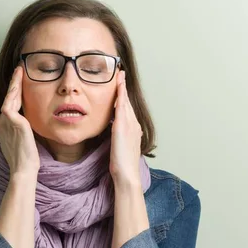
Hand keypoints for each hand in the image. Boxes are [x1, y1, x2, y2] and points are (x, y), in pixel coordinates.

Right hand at [0, 65, 39, 176]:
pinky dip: (14, 90)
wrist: (23, 169)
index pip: (10, 107)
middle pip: (8, 99)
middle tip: (19, 71)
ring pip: (9, 98)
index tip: (19, 85)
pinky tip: (19, 81)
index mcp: (4, 128)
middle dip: (13, 85)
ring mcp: (5, 121)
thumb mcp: (22, 142)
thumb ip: (18, 130)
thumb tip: (14, 121)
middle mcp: (2, 123)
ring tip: (19, 71)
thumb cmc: (26, 159)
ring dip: (14, 83)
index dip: (14, 95)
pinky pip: (10, 102)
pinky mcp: (12, 121)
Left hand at [109, 70, 142, 186]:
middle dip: (124, 87)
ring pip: (126, 102)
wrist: (127, 174)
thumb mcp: (120, 147)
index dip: (124, 96)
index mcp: (133, 129)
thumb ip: (118, 137)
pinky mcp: (123, 128)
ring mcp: (130, 125)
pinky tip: (118, 88)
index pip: (127, 108)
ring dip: (122, 88)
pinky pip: (122, 108)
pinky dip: (121, 96)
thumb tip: (113, 132)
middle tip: (121, 73)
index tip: (121, 84)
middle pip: (128, 102)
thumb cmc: (122, 165)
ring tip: (119, 76)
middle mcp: (134, 124)